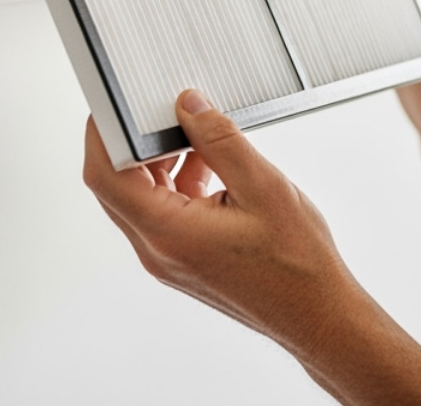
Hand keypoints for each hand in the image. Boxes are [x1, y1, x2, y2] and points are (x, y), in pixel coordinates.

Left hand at [83, 89, 420, 405]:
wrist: (318, 315)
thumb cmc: (297, 264)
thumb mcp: (262, 186)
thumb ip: (219, 141)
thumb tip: (189, 105)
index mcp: (168, 233)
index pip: (106, 176)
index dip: (102, 134)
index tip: (115, 105)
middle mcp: (158, 250)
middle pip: (118, 186)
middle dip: (135, 143)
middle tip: (162, 111)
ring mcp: (169, 259)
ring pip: (142, 198)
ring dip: (161, 162)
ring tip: (200, 137)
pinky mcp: (184, 259)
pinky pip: (165, 212)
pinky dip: (179, 182)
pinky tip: (213, 165)